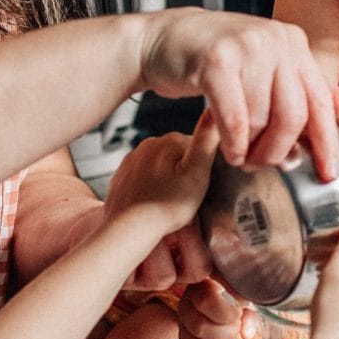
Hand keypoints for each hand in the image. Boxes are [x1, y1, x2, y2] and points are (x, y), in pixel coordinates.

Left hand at [102, 118, 219, 290]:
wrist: (128, 229)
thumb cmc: (165, 207)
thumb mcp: (197, 173)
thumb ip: (208, 140)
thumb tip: (215, 108)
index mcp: (169, 140)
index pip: (198, 147)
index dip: (206, 168)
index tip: (203, 186)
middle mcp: (148, 144)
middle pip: (179, 156)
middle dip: (186, 173)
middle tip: (187, 197)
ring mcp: (132, 160)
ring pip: (162, 166)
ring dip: (168, 180)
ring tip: (171, 203)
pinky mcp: (122, 176)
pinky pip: (144, 177)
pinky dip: (151, 187)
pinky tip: (155, 202)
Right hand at [135, 8, 338, 178]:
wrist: (165, 39)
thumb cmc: (216, 60)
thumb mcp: (265, 67)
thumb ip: (301, 88)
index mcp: (293, 43)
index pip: (320, 100)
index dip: (327, 142)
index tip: (327, 173)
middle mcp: (275, 39)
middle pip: (294, 115)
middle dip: (279, 151)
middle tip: (263, 164)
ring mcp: (246, 46)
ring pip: (262, 119)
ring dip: (251, 149)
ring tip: (240, 155)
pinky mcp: (216, 59)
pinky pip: (235, 117)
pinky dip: (234, 143)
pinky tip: (229, 151)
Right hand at [177, 279, 253, 338]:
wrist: (228, 304)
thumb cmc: (237, 299)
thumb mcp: (245, 300)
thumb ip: (249, 314)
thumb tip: (246, 334)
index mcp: (201, 288)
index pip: (206, 301)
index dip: (225, 313)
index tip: (238, 315)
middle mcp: (186, 306)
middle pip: (199, 327)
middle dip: (225, 334)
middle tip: (237, 330)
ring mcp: (182, 326)